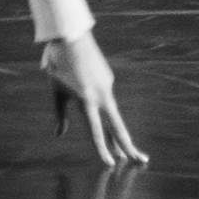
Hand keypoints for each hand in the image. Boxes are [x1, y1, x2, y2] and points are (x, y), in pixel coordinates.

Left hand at [41, 30, 146, 168]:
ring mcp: (107, 86)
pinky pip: (105, 97)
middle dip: (129, 145)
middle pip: (118, 126)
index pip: (96, 130)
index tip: (110, 163)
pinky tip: (87, 89)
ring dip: (117, 133)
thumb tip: (60, 135)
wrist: (71, 35)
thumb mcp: (57, 90)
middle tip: (142, 161)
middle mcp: (100, 95)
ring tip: (122, 152)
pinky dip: (102, 107)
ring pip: (113, 114)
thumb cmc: (59, 64)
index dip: (102, 148)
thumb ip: (61, 114)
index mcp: (86, 99)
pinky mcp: (108, 78)